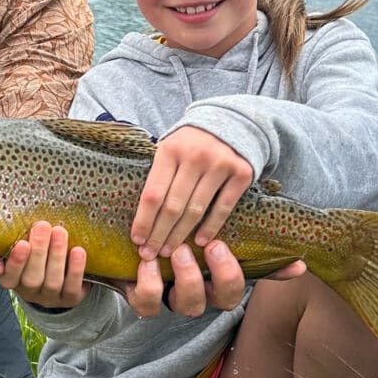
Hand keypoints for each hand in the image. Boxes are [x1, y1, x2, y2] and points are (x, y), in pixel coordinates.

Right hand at [0, 221, 89, 309]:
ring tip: (60, 232)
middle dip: (38, 252)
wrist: (61, 273)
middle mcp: (29, 292)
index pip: (8, 276)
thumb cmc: (33, 254)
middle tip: (42, 226)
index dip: (15, 262)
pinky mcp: (70, 298)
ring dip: (56, 255)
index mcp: (11, 280)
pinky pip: (72, 287)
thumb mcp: (17, 250)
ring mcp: (50, 297)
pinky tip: (78, 251)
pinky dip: (75, 269)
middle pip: (32, 278)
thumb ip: (3, 248)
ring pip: (52, 282)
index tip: (21, 243)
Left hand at [123, 243, 306, 318]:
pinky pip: (148, 302)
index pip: (252, 277)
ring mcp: (170, 298)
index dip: (276, 275)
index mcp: (213, 277)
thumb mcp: (189, 228)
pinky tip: (146, 262)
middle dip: (224, 275)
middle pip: (225, 300)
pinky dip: (148, 284)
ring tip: (178, 251)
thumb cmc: (159, 235)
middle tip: (213, 245)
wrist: (117, 245)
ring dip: (188, 279)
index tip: (294, 262)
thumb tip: (290, 248)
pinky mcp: (141, 297)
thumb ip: (222, 228)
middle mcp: (198, 293)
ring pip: (189, 305)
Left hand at [132, 126, 253, 259]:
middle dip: (159, 234)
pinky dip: (210, 227)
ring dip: (180, 235)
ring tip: (169, 252)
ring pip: (196, 210)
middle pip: (172, 206)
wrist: (230, 123)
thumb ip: (159, 175)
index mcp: (169, 150)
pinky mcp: (241, 173)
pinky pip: (223, 207)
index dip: (143, 220)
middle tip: (150, 254)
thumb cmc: (190, 143)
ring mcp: (219, 164)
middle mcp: (194, 156)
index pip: (152, 193)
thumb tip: (141, 217)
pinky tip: (200, 242)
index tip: (136, 240)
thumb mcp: (170, 148)